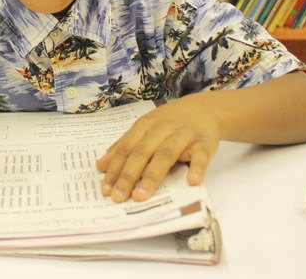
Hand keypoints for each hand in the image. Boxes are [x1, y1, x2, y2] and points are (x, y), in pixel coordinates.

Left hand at [96, 98, 219, 202]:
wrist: (203, 108)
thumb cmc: (169, 122)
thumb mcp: (145, 127)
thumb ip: (124, 145)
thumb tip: (101, 166)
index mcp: (145, 125)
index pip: (126, 148)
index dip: (115, 168)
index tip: (106, 189)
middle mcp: (162, 129)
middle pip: (142, 152)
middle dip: (128, 175)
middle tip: (118, 196)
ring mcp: (183, 135)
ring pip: (166, 155)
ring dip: (152, 176)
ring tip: (141, 195)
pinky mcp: (204, 143)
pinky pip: (200, 156)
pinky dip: (197, 168)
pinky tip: (191, 182)